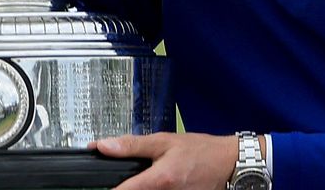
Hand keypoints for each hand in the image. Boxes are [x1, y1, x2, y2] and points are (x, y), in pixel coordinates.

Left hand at [93, 132, 236, 189]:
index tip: (95, 187)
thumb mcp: (164, 141)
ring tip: (142, 179)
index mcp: (160, 179)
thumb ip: (132, 145)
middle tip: (128, 178)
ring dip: (140, 188)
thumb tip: (103, 146)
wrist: (229, 163)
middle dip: (126, 188)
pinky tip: (153, 184)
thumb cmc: (201, 151)